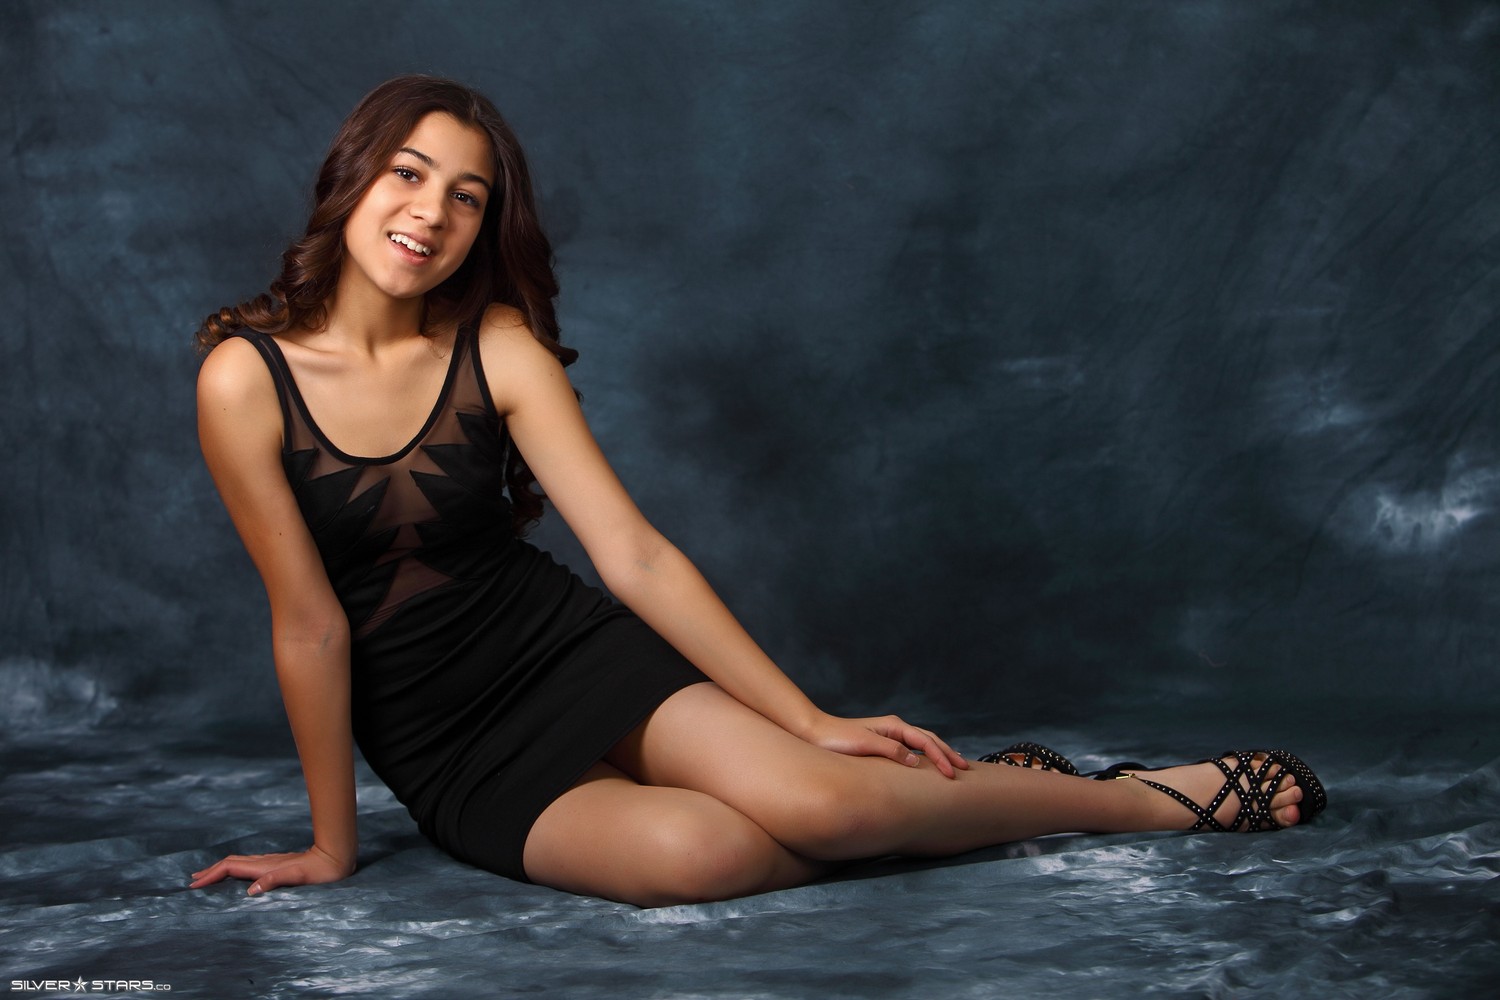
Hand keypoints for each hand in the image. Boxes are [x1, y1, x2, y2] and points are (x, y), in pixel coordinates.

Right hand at [188, 843, 353, 895]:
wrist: (334, 858)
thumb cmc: (318, 871)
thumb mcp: (297, 877)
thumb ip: (274, 881)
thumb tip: (250, 891)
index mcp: (264, 866)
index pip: (230, 868)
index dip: (211, 875)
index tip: (195, 885)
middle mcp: (264, 862)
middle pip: (230, 863)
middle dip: (210, 871)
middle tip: (193, 880)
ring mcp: (270, 862)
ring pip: (238, 863)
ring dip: (220, 869)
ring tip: (207, 875)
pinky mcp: (276, 865)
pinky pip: (247, 866)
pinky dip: (233, 869)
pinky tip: (236, 874)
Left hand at [799, 712, 969, 777]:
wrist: (814, 733)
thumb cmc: (837, 739)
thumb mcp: (865, 744)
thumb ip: (891, 751)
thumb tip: (915, 761)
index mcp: (893, 726)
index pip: (925, 742)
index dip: (941, 758)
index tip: (953, 775)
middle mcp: (894, 728)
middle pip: (928, 740)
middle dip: (947, 754)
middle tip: (964, 769)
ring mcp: (888, 735)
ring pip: (921, 743)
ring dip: (938, 754)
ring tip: (952, 766)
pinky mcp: (882, 743)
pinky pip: (910, 749)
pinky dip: (924, 757)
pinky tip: (926, 767)